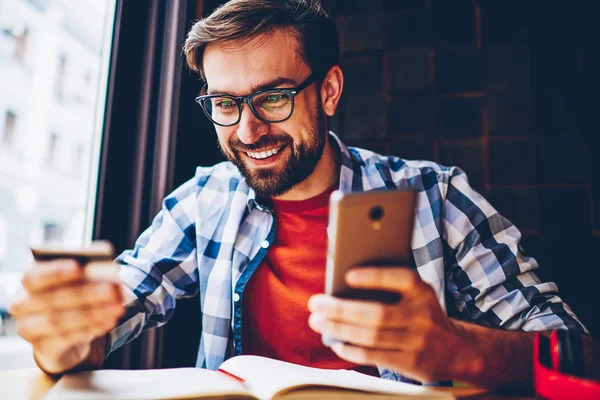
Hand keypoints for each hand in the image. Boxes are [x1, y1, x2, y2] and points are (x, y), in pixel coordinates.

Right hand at [9, 259, 124, 373]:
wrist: (61, 334)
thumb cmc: (71, 298)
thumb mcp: (78, 283)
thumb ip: (87, 276)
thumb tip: (108, 275)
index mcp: (30, 281)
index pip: (35, 275)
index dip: (56, 271)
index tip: (79, 266)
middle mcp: (23, 304)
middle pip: (52, 299)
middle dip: (85, 294)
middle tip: (111, 290)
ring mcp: (29, 328)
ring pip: (59, 321)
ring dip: (92, 314)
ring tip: (117, 308)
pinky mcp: (43, 347)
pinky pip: (66, 338)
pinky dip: (90, 329)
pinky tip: (108, 322)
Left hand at [308, 267, 478, 382]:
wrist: (458, 349)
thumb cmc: (423, 314)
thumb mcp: (417, 295)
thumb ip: (390, 288)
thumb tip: (343, 288)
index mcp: (423, 292)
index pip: (402, 279)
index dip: (375, 277)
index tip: (347, 275)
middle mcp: (422, 316)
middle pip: (377, 314)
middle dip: (340, 309)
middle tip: (315, 303)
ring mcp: (417, 342)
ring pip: (371, 337)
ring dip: (339, 329)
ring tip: (318, 321)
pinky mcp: (410, 363)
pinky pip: (374, 356)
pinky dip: (350, 349)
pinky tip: (335, 341)